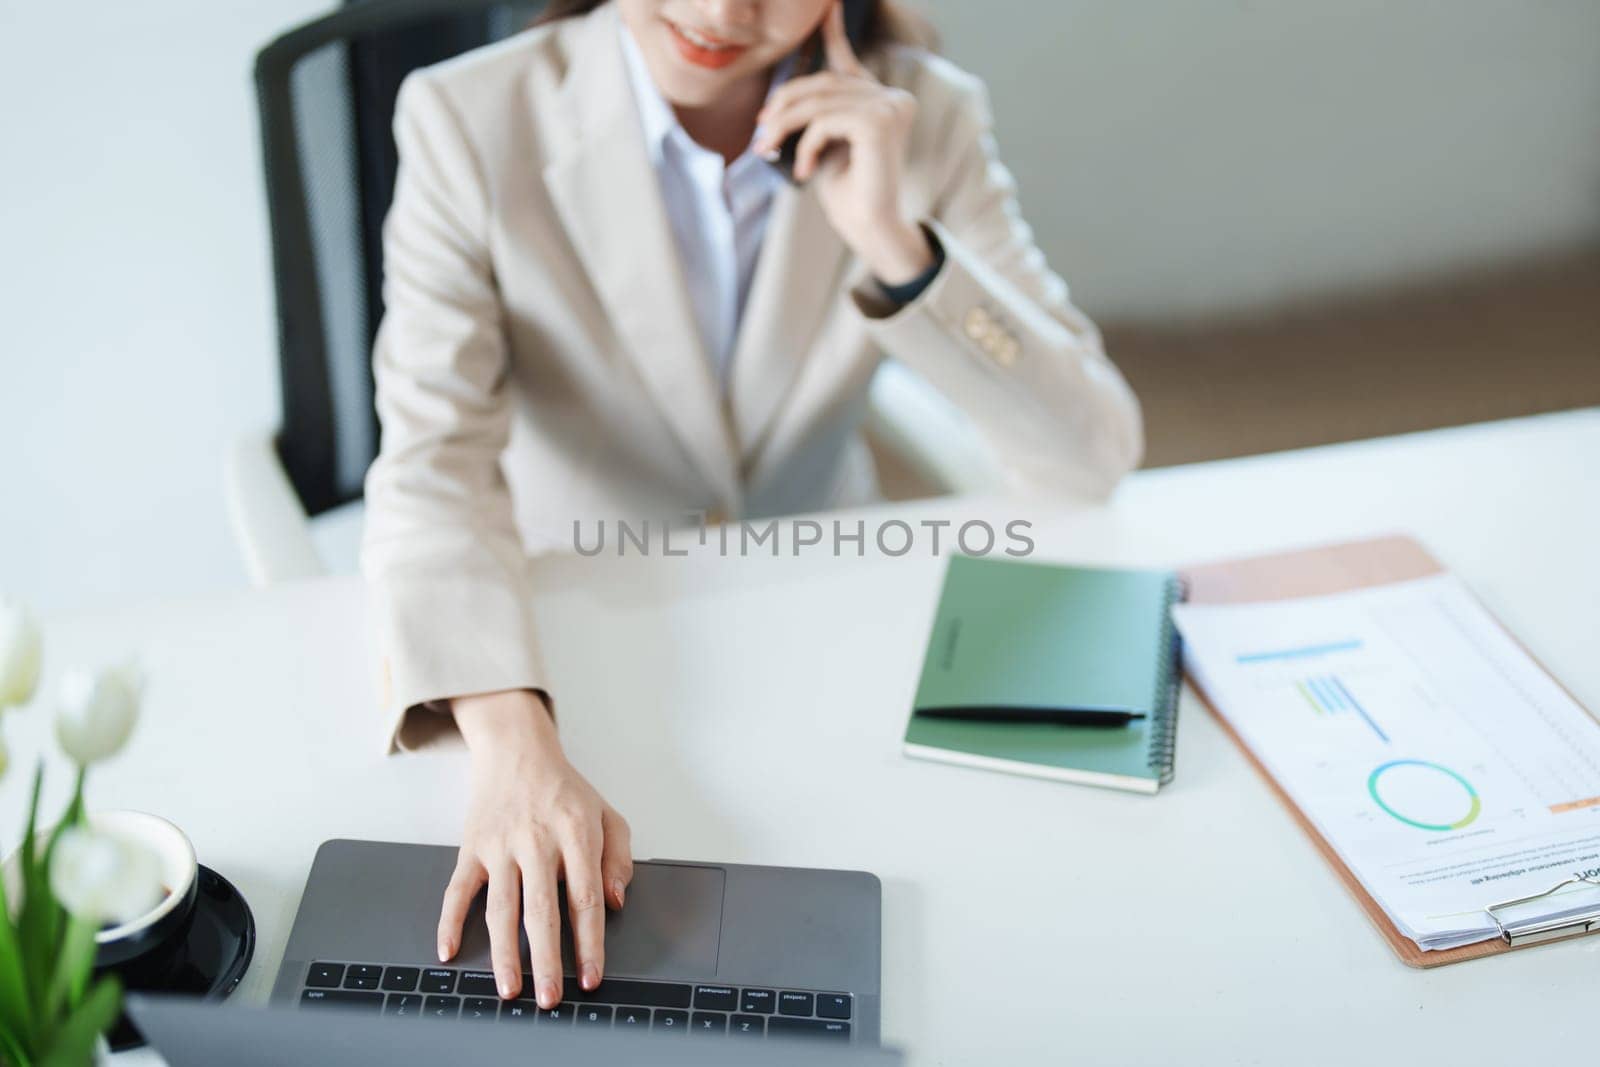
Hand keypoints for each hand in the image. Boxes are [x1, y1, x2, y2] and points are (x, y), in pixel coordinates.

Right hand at [439, 689, 632, 1007]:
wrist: (516, 750)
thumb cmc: (565, 789)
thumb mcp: (607, 813)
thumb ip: (618, 858)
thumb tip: (613, 902)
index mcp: (576, 832)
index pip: (584, 897)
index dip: (589, 942)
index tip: (592, 977)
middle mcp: (536, 839)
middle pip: (541, 909)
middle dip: (546, 959)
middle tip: (549, 997)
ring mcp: (500, 844)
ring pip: (501, 906)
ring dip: (504, 952)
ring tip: (510, 988)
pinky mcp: (472, 847)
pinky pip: (457, 889)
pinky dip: (449, 921)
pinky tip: (448, 950)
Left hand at [754, 0, 933, 284]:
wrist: (868, 227)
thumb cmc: (846, 191)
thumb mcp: (825, 143)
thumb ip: (817, 114)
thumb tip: (784, 98)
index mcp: (882, 99)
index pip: (848, 60)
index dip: (832, 32)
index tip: (824, 7)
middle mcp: (893, 97)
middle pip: (823, 83)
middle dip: (784, 104)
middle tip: (761, 130)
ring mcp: (891, 107)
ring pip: (820, 102)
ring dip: (784, 126)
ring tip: (767, 149)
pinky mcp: (880, 124)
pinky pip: (825, 121)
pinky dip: (806, 145)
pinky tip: (802, 170)